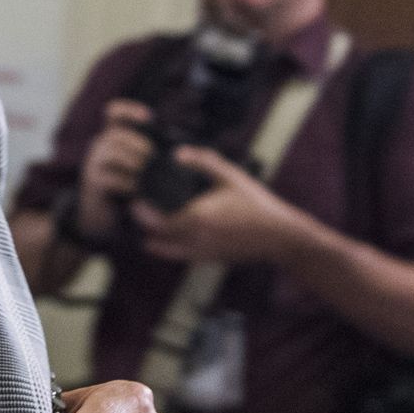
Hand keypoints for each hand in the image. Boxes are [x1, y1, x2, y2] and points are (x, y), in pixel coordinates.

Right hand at [74, 99, 153, 238]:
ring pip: (112, 151)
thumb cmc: (124, 188)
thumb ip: (147, 155)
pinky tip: (136, 190)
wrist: (101, 215)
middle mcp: (99, 147)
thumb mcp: (136, 166)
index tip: (149, 118)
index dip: (129, 111)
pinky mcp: (93, 183)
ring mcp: (93, 164)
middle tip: (153, 158)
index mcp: (112, 138)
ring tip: (145, 173)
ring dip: (134, 161)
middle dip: (138, 144)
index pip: (113, 113)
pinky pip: (110, 177)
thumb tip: (175, 151)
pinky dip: (127, 183)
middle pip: (116, 134)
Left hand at [130, 146, 310, 263]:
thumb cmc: (256, 204)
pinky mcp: (209, 259)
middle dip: (143, 224)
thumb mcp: (230, 176)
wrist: (279, 236)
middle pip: (158, 236)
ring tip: (144, 226)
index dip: (141, 213)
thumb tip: (178, 153)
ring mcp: (202, 252)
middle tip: (136, 210)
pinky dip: (167, 250)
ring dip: (153, 240)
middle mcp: (196, 238)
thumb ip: (203, 161)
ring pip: (167, 251)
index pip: (158, 221)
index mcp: (198, 216)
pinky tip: (161, 241)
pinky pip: (181, 257)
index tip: (134, 200)